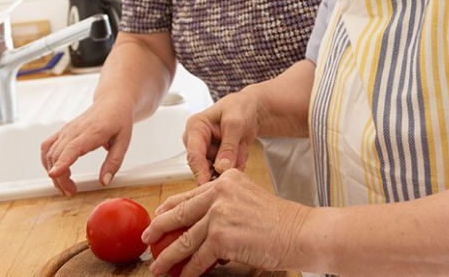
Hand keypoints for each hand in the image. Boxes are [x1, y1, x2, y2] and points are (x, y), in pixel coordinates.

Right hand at [40, 97, 132, 196]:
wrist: (112, 102)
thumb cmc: (119, 120)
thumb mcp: (124, 142)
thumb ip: (114, 162)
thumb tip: (104, 181)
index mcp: (93, 131)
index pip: (73, 148)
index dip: (62, 162)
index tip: (54, 175)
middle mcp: (76, 130)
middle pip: (59, 155)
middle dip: (60, 178)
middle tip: (71, 192)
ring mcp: (67, 130)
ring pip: (50, 153)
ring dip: (53, 172)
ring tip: (65, 186)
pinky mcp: (63, 131)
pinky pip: (47, 146)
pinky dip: (46, 161)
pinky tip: (54, 171)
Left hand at [142, 169, 309, 276]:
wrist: (300, 232)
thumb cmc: (280, 221)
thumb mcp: (248, 200)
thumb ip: (225, 205)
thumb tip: (199, 224)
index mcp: (227, 179)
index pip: (191, 194)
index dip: (170, 207)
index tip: (158, 216)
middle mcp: (221, 192)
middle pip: (180, 212)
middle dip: (159, 228)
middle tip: (148, 239)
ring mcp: (220, 213)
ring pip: (185, 239)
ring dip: (169, 256)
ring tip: (158, 266)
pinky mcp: (222, 236)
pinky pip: (199, 258)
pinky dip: (189, 270)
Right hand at [183, 88, 262, 183]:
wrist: (252, 110)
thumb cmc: (240, 107)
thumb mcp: (235, 123)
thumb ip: (229, 146)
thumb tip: (221, 167)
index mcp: (195, 127)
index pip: (194, 154)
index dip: (200, 171)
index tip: (207, 185)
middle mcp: (196, 141)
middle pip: (204, 166)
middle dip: (225, 163)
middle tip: (238, 152)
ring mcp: (206, 151)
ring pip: (217, 170)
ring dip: (234, 162)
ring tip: (241, 145)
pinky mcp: (216, 158)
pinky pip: (226, 170)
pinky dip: (237, 162)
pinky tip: (241, 148)